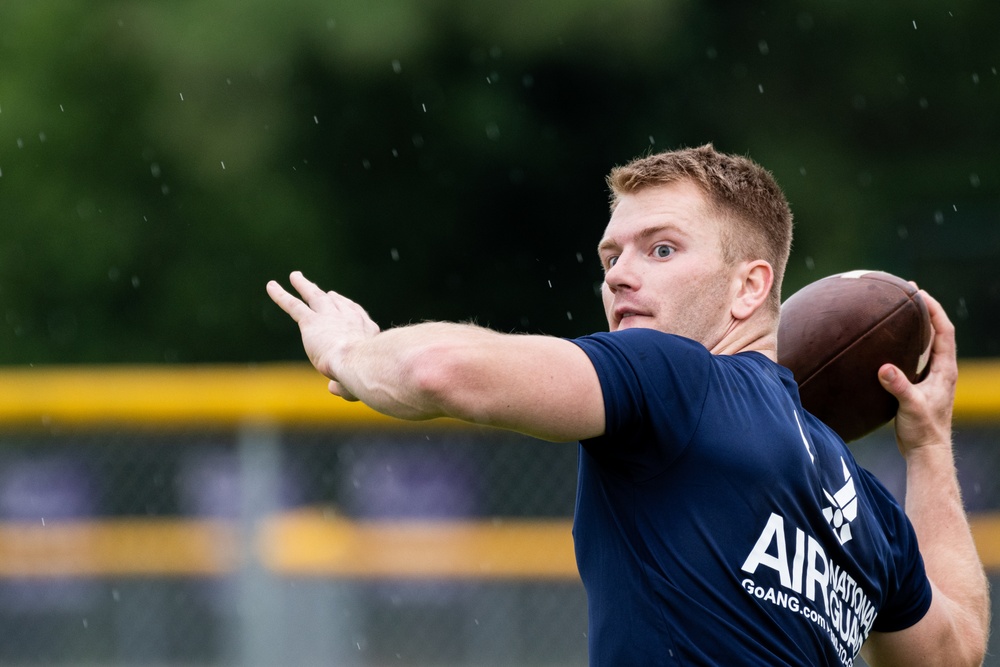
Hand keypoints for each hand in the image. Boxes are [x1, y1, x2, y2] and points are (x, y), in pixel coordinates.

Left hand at [266, 271, 379, 399]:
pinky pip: (292, 305)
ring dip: (304, 286)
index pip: (357, 317)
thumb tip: (332, 388)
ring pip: (314, 296)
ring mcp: (329, 317)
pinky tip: (270, 286)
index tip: (345, 307)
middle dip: (331, 296)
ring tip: (295, 276)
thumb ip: (344, 388)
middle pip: (338, 303)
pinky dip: (280, 295)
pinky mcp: (310, 321)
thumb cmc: (365, 375)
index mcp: (366, 332)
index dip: (350, 311)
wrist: (358, 362)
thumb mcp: (357, 385)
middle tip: (327, 291)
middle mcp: (349, 319)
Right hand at [878, 289, 956, 454]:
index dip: (934, 310)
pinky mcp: (920, 385)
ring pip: (927, 344)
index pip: (944, 331)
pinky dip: (907, 343)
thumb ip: (899, 386)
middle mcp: (941, 370)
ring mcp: (932, 377)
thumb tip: (883, 368)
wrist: (926, 450)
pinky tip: (890, 342)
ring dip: (917, 326)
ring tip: (900, 311)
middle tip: (908, 293)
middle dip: (925, 311)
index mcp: (945, 370)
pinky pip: (915, 356)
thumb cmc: (923, 429)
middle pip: (938, 332)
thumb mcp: (911, 406)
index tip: (919, 294)